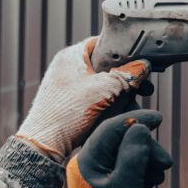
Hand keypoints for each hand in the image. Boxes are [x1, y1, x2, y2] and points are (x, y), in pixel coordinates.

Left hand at [17, 37, 151, 161]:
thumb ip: (127, 75)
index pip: (104, 42)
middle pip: (106, 64)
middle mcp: (68, 67)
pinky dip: (109, 102)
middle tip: (143, 86)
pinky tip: (120, 113)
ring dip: (120, 92)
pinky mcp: (70, 102)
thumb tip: (144, 66)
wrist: (44, 145)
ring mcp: (68, 85)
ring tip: (133, 102)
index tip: (140, 61)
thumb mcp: (104, 90)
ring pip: (103, 82)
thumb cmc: (67, 114)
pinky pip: (96, 96)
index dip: (124, 51)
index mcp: (72, 55)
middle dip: (126, 76)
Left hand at [63, 109, 172, 187]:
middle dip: (147, 148)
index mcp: (87, 160)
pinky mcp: (105, 181)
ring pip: (127, 152)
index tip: (159, 119)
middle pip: (122, 140)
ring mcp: (96, 172)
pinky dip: (142, 169)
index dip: (137, 120)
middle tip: (165, 162)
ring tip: (158, 176)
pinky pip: (126, 164)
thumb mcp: (127, 185)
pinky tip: (150, 182)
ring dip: (147, 160)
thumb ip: (134, 154)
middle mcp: (88, 162)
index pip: (112, 128)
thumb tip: (140, 128)